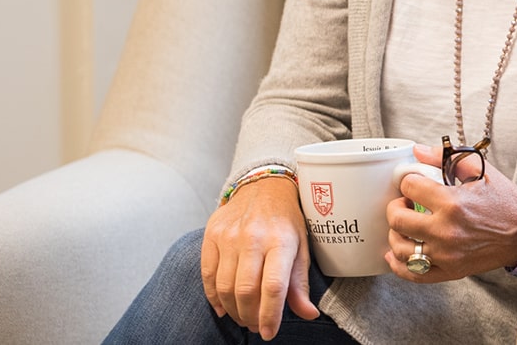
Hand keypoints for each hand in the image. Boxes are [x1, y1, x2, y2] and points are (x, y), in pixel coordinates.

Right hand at [200, 177, 319, 338]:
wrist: (263, 186)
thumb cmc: (286, 220)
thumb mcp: (301, 247)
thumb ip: (299, 283)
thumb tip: (308, 314)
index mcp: (281, 240)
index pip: (274, 286)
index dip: (270, 315)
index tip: (269, 332)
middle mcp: (253, 237)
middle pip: (246, 291)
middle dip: (250, 316)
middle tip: (255, 325)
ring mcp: (229, 235)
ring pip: (225, 287)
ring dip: (233, 310)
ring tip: (243, 317)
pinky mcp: (211, 234)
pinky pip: (208, 275)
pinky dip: (214, 297)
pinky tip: (224, 307)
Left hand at [384, 142, 516, 281]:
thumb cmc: (504, 202)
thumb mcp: (481, 171)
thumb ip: (446, 158)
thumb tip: (417, 151)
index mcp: (452, 202)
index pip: (409, 186)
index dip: (408, 180)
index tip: (415, 183)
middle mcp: (446, 230)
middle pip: (397, 218)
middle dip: (396, 206)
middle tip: (405, 202)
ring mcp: (446, 254)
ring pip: (400, 247)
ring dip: (395, 232)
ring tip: (405, 224)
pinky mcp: (449, 271)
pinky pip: (412, 273)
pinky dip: (398, 264)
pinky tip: (396, 252)